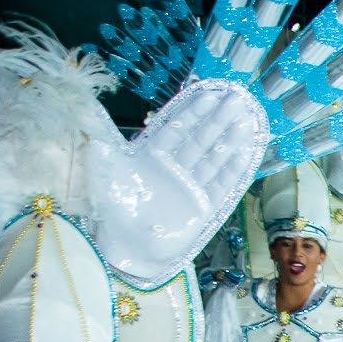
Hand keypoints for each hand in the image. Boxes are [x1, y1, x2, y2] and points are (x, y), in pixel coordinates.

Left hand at [85, 79, 265, 283]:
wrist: (127, 248)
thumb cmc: (113, 212)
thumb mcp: (105, 178)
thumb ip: (104, 156)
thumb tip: (95, 138)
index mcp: (151, 157)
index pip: (176, 128)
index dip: (192, 111)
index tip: (210, 93)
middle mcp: (174, 169)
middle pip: (200, 139)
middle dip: (218, 120)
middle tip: (237, 101)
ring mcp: (190, 188)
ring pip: (214, 159)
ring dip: (230, 140)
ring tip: (247, 122)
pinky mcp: (204, 208)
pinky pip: (222, 185)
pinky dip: (234, 170)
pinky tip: (246, 153)